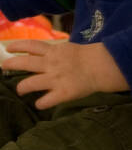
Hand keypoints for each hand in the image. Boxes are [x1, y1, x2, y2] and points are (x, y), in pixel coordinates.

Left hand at [1, 40, 129, 108]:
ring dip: (22, 87)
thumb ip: (54, 52)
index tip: (8, 48)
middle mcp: (51, 64)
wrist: (103, 66)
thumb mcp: (69, 49)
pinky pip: (46, 101)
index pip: (31, 45)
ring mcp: (55, 79)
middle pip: (25, 63)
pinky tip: (40, 104)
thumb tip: (41, 53)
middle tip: (3, 66)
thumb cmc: (89, 58)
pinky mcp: (62, 93)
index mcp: (54, 52)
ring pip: (30, 84)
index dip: (18, 46)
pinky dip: (41, 103)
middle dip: (11, 64)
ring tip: (20, 89)